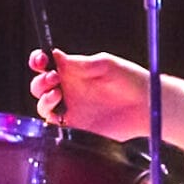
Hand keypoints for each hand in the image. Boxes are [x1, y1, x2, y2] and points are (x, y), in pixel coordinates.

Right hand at [27, 48, 183, 158]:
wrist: (145, 106)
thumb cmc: (129, 80)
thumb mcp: (106, 65)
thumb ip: (81, 63)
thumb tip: (56, 56)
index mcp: (73, 70)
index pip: (47, 64)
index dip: (38, 60)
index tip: (40, 59)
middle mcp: (68, 89)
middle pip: (40, 85)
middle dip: (40, 81)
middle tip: (53, 78)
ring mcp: (71, 109)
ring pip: (43, 105)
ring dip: (43, 98)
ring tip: (57, 94)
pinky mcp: (76, 128)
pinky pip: (55, 125)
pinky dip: (51, 119)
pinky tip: (61, 113)